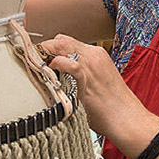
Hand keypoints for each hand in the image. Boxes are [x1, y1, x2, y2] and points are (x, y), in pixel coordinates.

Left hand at [40, 35, 153, 149]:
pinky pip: (70, 64)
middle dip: (45, 47)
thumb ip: (78, 77)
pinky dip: (57, 63)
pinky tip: (49, 69)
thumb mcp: (95, 84)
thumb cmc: (111, 106)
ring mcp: (91, 65)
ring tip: (35, 63)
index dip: (50, 47)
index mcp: (96, 55)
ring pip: (62, 45)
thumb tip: (58, 80)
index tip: (39, 56)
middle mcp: (93, 55)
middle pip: (62, 40)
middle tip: (32, 59)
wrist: (127, 118)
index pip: (67, 42)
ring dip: (46, 53)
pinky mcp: (88, 78)